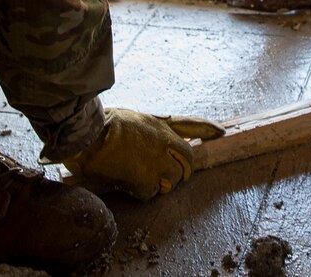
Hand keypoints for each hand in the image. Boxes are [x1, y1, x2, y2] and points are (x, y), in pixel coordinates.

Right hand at [63, 108, 224, 198]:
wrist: (89, 136)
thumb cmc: (103, 126)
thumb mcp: (133, 118)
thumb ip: (150, 129)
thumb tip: (162, 138)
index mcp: (160, 125)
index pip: (191, 124)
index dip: (207, 128)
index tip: (220, 132)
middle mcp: (166, 142)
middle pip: (187, 162)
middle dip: (179, 171)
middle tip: (161, 173)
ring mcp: (159, 161)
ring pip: (172, 180)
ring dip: (158, 182)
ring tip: (136, 173)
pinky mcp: (148, 179)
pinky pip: (151, 192)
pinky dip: (140, 191)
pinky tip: (126, 180)